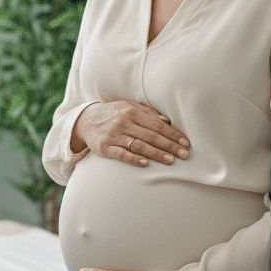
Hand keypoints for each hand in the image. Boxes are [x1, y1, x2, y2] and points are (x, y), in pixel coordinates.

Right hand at [72, 100, 189, 167]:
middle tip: (184, 154)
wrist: (84, 121)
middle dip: (169, 145)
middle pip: (151, 136)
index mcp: (131, 112)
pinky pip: (121, 154)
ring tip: (171, 160)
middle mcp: (123, 122)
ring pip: (139, 145)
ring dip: (156, 154)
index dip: (172, 134)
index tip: (185, 142)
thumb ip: (147, 112)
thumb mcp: (127, 107)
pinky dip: (133, 159)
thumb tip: (167, 121)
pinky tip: (145, 164)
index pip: (157, 124)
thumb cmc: (111, 113)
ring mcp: (114, 135)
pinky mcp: (105, 147)